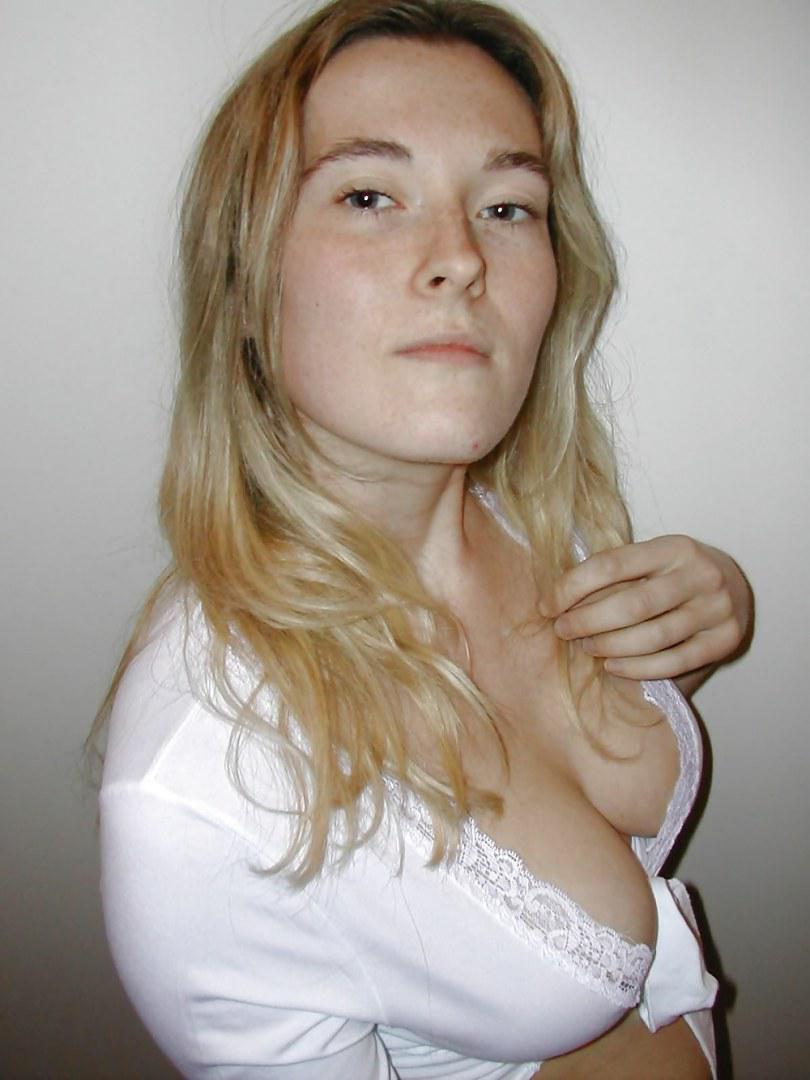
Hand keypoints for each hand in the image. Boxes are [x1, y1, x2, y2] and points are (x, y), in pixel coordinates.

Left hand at [540, 536, 751, 682]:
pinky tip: (612, 666)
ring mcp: (717, 609)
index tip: (547, 605)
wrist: (736, 588)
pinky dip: (637, 668)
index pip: (611, 564)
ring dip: (609, 646)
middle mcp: (700, 575)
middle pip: (631, 605)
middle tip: (562, 630)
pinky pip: (674, 662)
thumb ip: (615, 573)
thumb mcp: (651, 561)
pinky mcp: (726, 641)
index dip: (571, 587)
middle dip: (587, 621)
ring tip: (586, 647)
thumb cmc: (675, 576)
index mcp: (674, 547)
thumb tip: (556, 598)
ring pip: (652, 637)